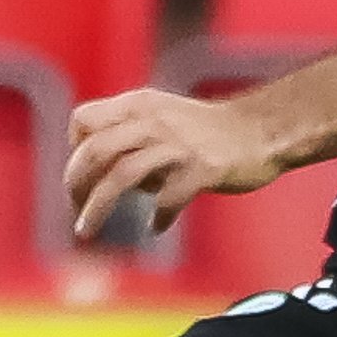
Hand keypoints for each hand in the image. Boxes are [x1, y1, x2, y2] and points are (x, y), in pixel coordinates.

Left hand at [67, 85, 287, 238]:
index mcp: (139, 105)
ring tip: (86, 231)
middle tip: (74, 210)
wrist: (262, 131)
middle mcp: (153, 120)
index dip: (74, 149)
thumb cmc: (209, 132)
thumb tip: (100, 181)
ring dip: (97, 207)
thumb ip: (130, 139)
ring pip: (120, 175)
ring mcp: (177, 145)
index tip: (84, 174)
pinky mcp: (201, 170)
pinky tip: (156, 227)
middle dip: (75, 185)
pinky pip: (166, 200)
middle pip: (94, 150)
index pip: (83, 120)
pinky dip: (156, 218)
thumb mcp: (162, 118)